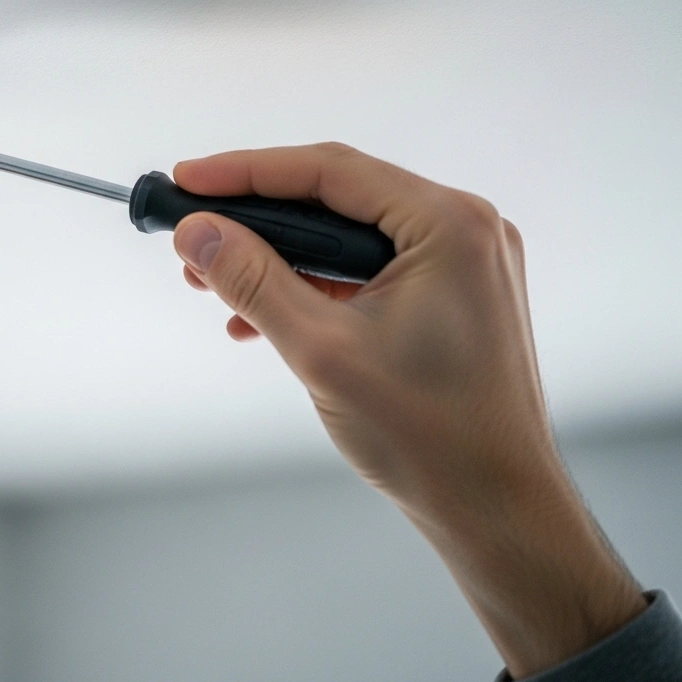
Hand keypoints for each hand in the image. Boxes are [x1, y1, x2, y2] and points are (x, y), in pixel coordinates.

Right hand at [171, 142, 643, 678]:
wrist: (495, 509)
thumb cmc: (431, 437)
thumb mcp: (321, 350)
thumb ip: (253, 281)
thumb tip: (198, 232)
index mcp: (450, 226)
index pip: (328, 171)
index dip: (246, 171)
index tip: (186, 180)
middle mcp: (464, 230)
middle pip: (335, 198)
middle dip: (256, 221)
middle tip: (192, 237)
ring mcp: (461, 264)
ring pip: (345, 237)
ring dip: (278, 258)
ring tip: (215, 285)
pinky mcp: (449, 297)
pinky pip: (365, 270)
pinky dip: (312, 287)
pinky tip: (262, 318)